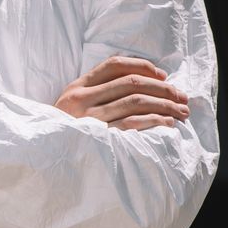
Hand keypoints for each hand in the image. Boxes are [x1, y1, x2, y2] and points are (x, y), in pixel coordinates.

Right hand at [55, 56, 189, 130]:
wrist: (44, 162)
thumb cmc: (66, 134)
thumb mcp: (73, 107)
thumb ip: (97, 93)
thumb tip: (143, 82)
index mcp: (76, 87)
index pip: (114, 64)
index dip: (142, 66)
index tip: (163, 76)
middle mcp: (80, 99)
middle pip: (130, 82)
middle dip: (162, 88)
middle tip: (182, 97)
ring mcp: (88, 118)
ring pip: (134, 101)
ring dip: (164, 105)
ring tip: (181, 111)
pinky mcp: (97, 138)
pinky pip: (132, 124)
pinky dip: (154, 121)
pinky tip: (168, 123)